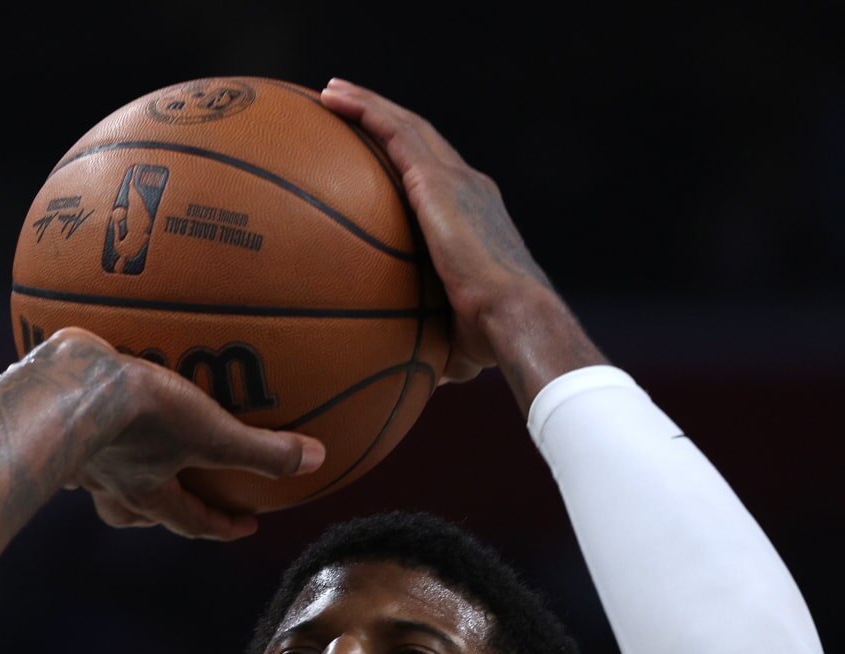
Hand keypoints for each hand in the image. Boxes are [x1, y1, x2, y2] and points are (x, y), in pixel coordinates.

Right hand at [35, 328, 324, 539]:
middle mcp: (110, 484)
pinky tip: (86, 414)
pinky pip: (72, 438)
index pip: (191, 522)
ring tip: (129, 459)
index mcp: (148, 492)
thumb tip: (319, 460)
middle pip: (135, 514)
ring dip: (117, 477)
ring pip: (99, 481)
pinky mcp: (54, 422)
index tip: (246, 526)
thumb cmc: (142, 416)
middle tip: (179, 499)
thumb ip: (264, 450)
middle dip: (160, 511)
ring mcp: (79, 458)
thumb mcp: (213, 432)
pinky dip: (83, 435)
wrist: (68, 384)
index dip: (222, 527)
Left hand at [318, 79, 603, 405]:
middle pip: (419, 141)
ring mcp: (455, 180)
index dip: (407, 164)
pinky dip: (366, 110)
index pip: (435, 181)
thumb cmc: (487, 342)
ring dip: (368, 105)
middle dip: (383, 122)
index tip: (376, 162)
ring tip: (330, 93)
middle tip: (344, 111)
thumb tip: (400, 370)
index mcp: (472, 220)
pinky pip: (394, 132)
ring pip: (404, 126)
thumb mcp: (449, 339)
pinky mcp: (439, 180)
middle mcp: (468, 189)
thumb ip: (425, 342)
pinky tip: (333, 100)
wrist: (514, 320)